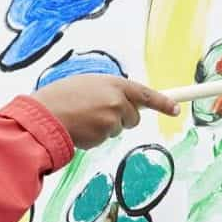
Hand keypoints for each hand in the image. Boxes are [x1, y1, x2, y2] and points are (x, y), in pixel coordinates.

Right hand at [30, 75, 179, 149]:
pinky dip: (93, 136)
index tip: (176, 110)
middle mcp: (117, 101)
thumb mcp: (86, 84)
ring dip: (104, 127)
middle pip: (133, 116)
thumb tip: (121, 101)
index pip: (146, 94)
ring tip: (82, 119)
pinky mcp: (104, 135)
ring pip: (117, 129)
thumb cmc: (59, 97)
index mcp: (113, 84)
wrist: (44, 114)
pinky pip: (104, 138)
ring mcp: (112, 120)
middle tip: (98, 114)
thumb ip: (107, 91)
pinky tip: (79, 128)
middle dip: (122, 118)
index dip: (163, 103)